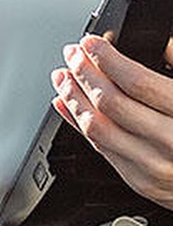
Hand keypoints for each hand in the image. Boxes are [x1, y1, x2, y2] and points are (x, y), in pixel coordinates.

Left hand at [52, 32, 172, 207]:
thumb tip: (164, 42)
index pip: (138, 83)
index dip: (108, 59)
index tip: (91, 42)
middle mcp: (171, 143)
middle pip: (112, 103)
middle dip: (85, 73)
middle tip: (72, 54)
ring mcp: (155, 167)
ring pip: (98, 127)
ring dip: (74, 98)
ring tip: (64, 76)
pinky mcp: (142, 182)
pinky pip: (100, 149)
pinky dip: (78, 123)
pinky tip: (69, 105)